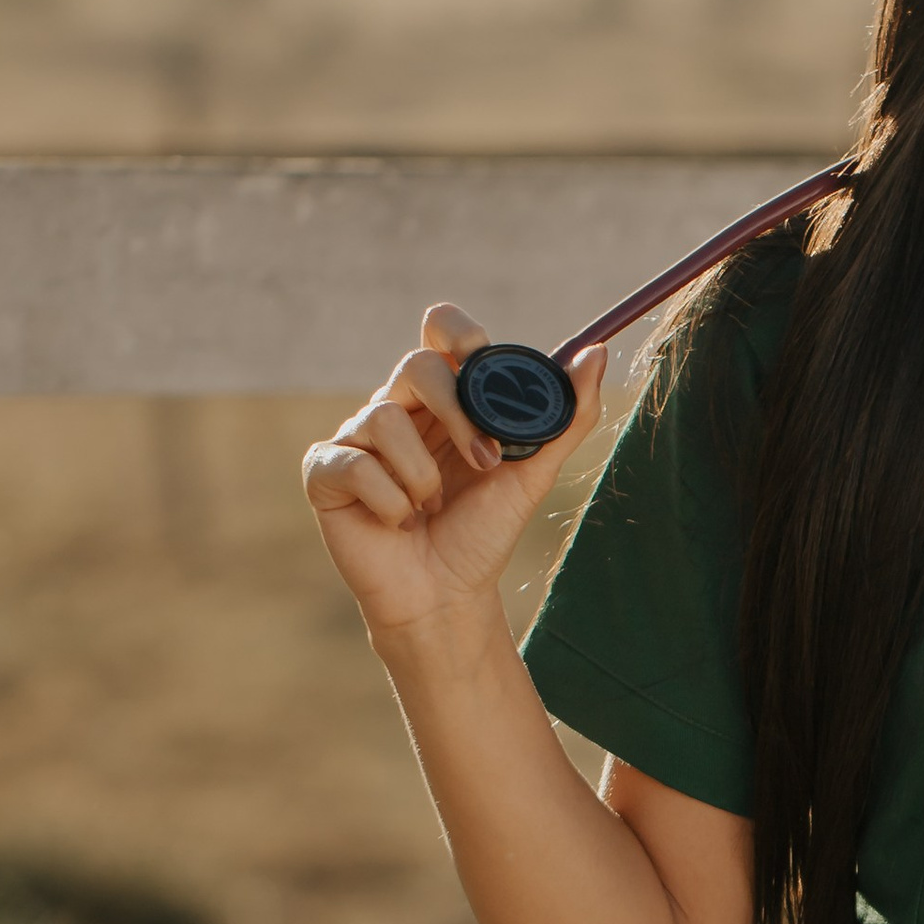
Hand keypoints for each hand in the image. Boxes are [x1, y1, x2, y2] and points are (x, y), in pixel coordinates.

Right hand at [301, 305, 607, 645]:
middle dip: (458, 415)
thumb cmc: (482, 532)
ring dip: (423, 476)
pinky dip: (389, 501)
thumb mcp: (534, 473)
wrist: (446, 595)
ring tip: (432, 507)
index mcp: (444, 398)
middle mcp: (397, 406)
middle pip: (415, 364)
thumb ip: (568, 415)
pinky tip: (398, 522)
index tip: (481, 362)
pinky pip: (353, 463)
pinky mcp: (325, 471)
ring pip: (383, 417)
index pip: (440, 328)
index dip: (458, 333)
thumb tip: (598, 352)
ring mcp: (356, 437)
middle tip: (484, 462)